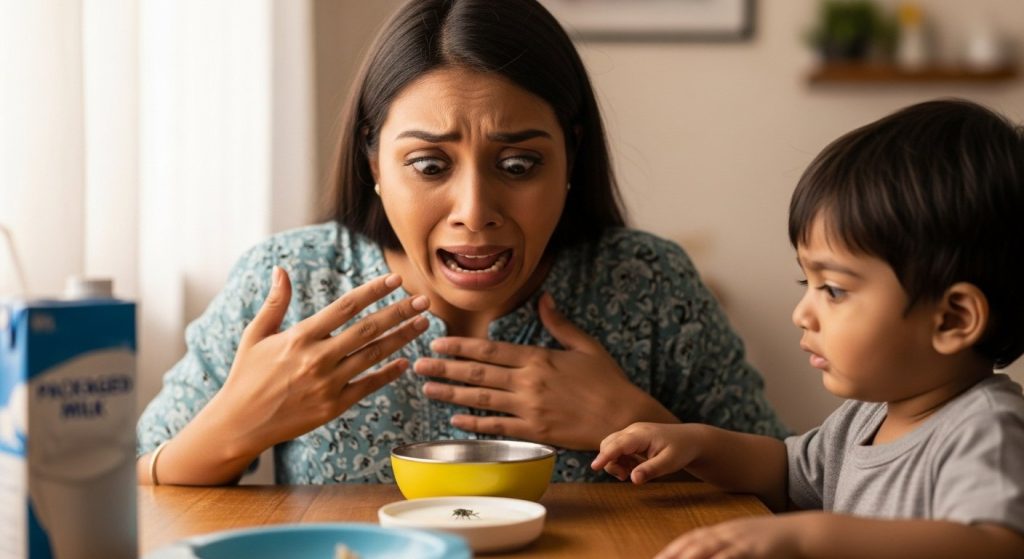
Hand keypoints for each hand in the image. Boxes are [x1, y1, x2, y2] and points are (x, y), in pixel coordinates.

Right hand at [215, 267, 429, 453]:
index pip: (345, 307)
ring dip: (401, 338)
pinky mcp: (333, 406)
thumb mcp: (255, 335)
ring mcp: (327, 383)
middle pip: (367, 329)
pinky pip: (368, 386)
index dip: (373, 291)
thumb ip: (275, 302)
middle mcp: (316, 358)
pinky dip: (388, 373)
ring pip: (373, 355)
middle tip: (423, 300)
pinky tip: (404, 362)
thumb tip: (281, 269)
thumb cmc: (246, 375)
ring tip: (423, 323)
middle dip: (399, 312)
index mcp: (299, 336)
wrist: (240, 423)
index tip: (395, 279)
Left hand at [412, 292, 676, 449]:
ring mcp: (529, 408)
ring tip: (428, 389)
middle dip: (444, 369)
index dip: (461, 347)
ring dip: (451, 394)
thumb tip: (544, 298)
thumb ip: (559, 323)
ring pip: (481, 400)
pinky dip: (475, 422)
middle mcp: (528, 382)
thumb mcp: (585, 345)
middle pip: (477, 374)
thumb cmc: (607, 380)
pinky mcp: (534, 431)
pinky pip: (498, 427)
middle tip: (419, 366)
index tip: (438, 343)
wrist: (622, 417)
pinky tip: (456, 418)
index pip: (490, 351)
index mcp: (538, 358)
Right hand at [591, 423, 696, 483]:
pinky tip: (634, 468)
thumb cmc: (681, 450)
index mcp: (642, 434)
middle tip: (624, 477)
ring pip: (611, 446)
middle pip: (608, 444)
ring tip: (631, 473)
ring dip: (615, 462)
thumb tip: (633, 479)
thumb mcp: (670, 463)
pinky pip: (618, 449)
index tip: (594, 467)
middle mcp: (633, 430)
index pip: (618, 444)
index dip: (605, 456)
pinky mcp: (632, 438)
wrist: (690, 440)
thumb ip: (651, 470)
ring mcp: (631, 433)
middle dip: (610, 462)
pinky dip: (621, 461)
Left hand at [655, 515, 805, 558]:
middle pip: (692, 544)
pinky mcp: (753, 548)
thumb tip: (712, 556)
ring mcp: (739, 539)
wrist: (802, 531)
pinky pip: (731, 556)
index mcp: (723, 530)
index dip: (671, 550)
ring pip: (707, 550)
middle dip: (671, 555)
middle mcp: (727, 532)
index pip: (690, 539)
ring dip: (687, 558)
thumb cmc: (773, 541)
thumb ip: (728, 550)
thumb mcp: (746, 543)